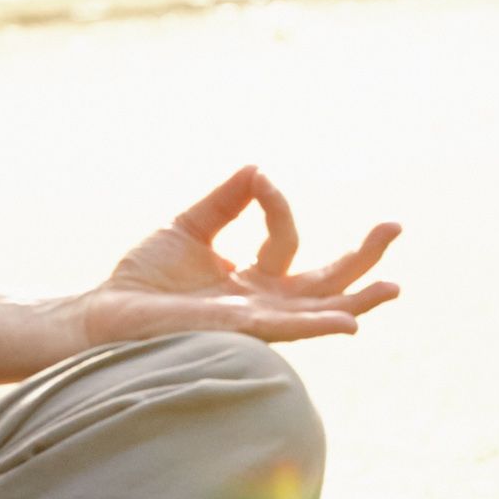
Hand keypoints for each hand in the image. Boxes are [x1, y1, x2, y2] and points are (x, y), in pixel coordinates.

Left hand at [69, 165, 400, 349]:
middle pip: (325, 282)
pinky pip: (287, 328)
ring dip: (357, 298)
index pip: (286, 239)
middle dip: (363, 257)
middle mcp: (261, 304)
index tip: (258, 178)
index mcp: (251, 281)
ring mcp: (254, 321)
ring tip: (394, 286)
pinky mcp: (237, 332)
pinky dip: (319, 324)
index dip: (277, 203)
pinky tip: (348, 322)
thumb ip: (225, 201)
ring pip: (318, 309)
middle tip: (394, 225)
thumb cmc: (141, 279)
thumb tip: (258, 167)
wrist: (104, 313)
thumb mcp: (190, 227)